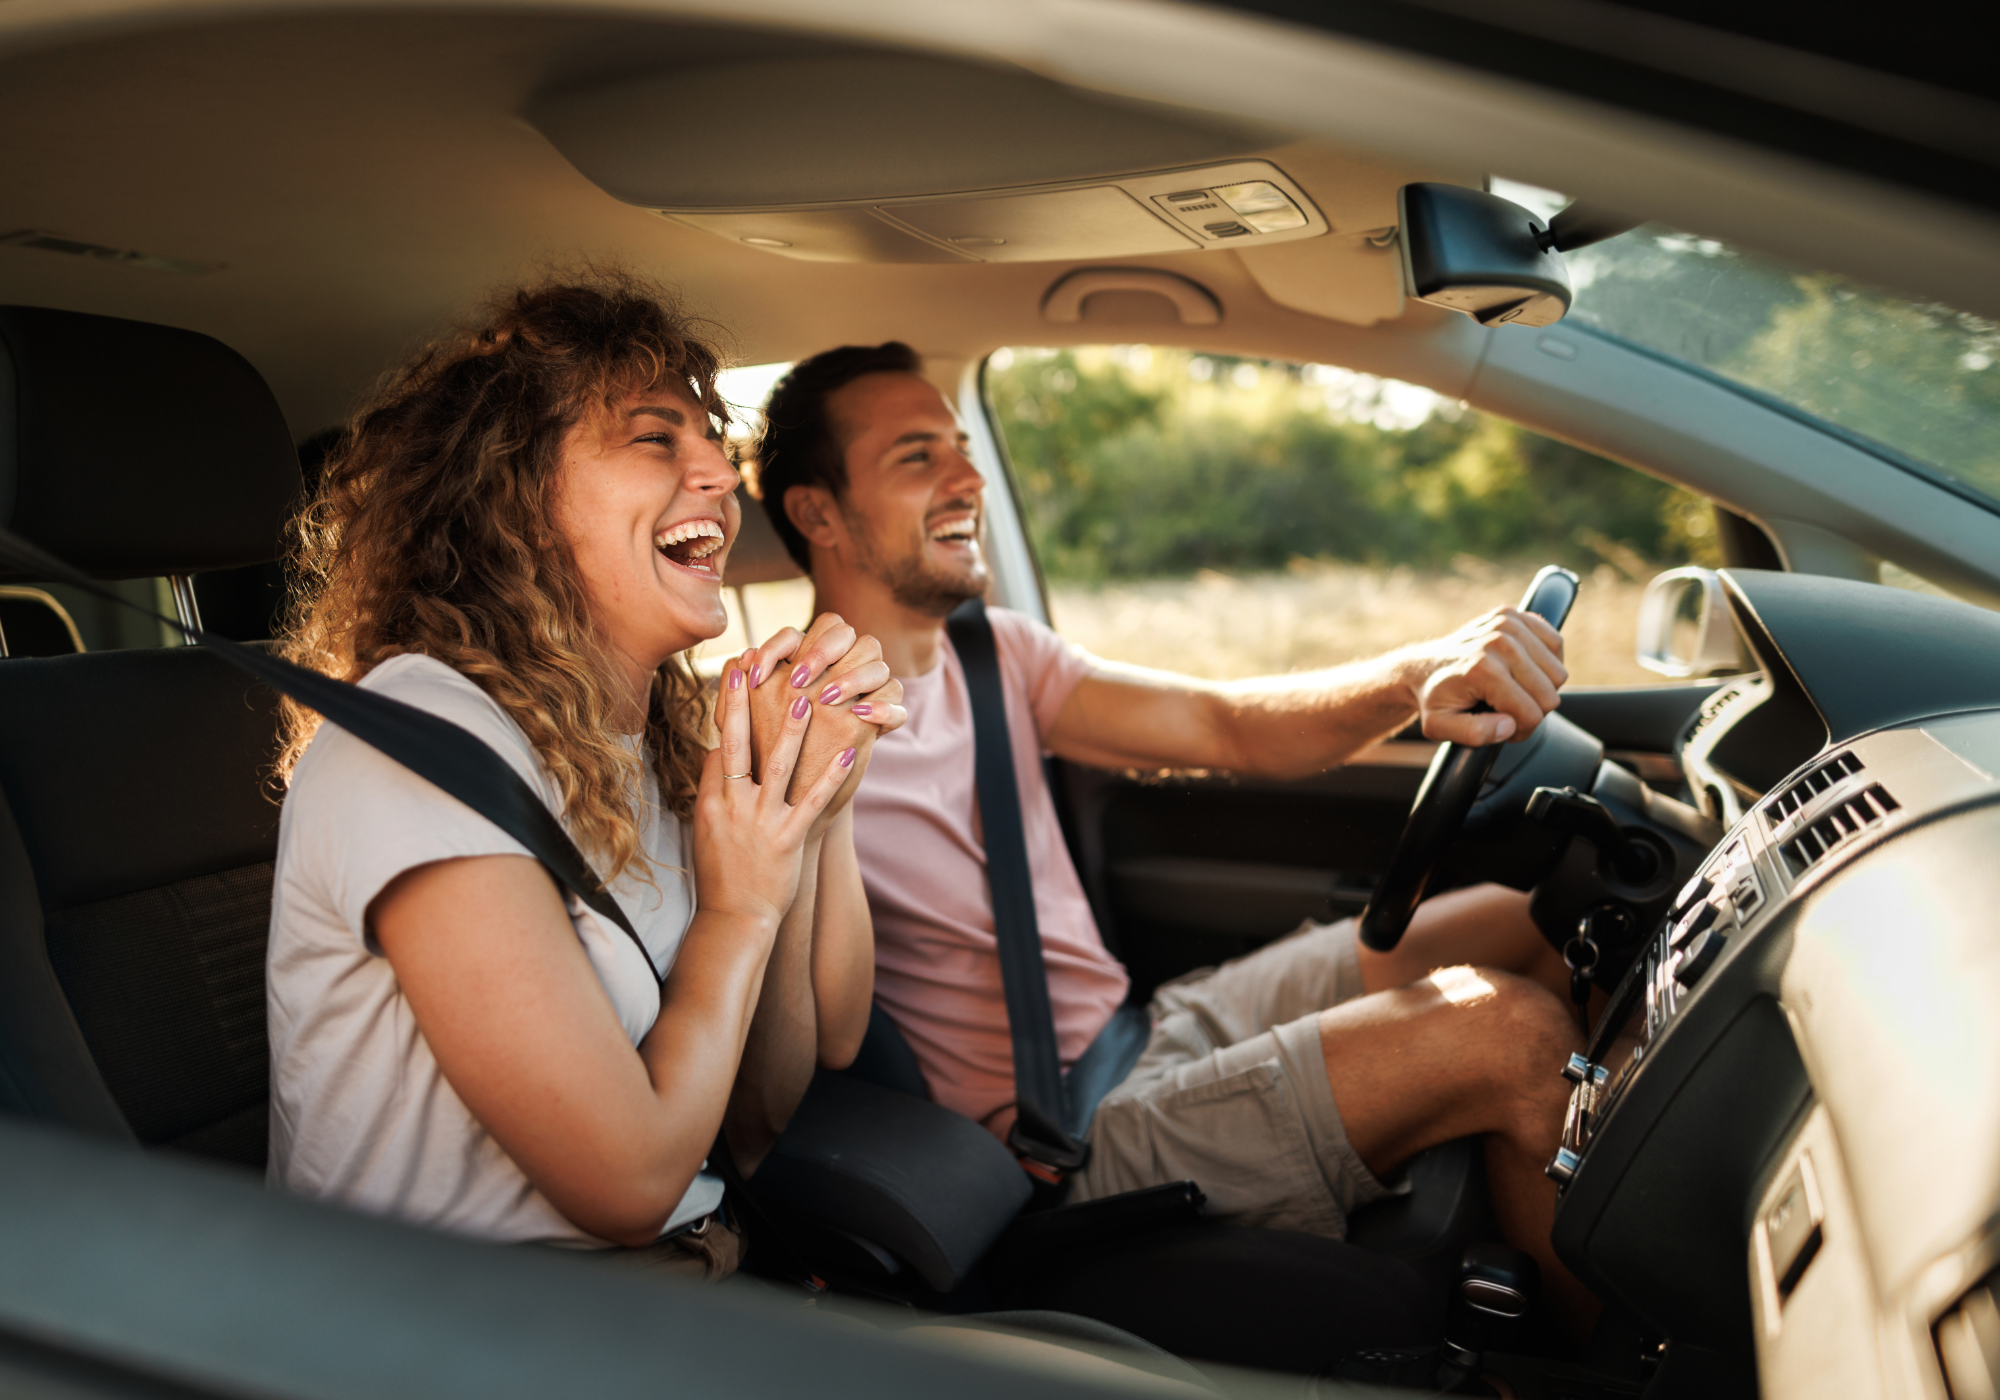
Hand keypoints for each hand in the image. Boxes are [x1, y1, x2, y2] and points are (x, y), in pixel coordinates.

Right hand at [692, 658, 858, 929]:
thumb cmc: (722, 873)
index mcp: (710, 802)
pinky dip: (832, 777)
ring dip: (792, 730)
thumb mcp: (706, 829)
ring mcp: (761, 822)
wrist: (736, 919)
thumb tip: (720, 754)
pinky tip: (848, 753)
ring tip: (805, 697)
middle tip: (750, 664)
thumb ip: (714, 791)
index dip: (728, 712)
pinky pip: (812, 801)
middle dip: (743, 703)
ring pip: (778, 766)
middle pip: (737, 744)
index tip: (735, 676)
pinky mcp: (788, 839)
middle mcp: (733, 807)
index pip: (719, 747)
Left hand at [741, 614, 907, 814]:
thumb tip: (742, 658)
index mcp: (800, 661)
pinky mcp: (876, 718)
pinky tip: (863, 715)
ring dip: (854, 675)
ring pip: (875, 659)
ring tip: (829, 699)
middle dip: (821, 651)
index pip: (798, 631)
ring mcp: (859, 690)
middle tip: (801, 680)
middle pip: (844, 632)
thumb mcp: (741, 724)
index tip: (757, 675)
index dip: (780, 645)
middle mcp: (833, 669)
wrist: (790, 793)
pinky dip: (885, 705)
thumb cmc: (761, 755)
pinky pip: (894, 696)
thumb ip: (734, 689)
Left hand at [1409, 606, 1567, 745]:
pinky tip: (1522, 670)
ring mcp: (1507, 624)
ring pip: (1557, 672)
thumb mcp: (1440, 726)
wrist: (1422, 667)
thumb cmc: (1434, 699)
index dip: (1521, 730)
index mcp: (1483, 669)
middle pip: (1549, 694)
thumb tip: (1509, 726)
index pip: (1532, 713)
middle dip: (1532, 711)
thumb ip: (1474, 734)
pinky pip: (1555, 644)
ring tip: (1512, 691)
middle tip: (1507, 711)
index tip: (1502, 727)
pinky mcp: (1513, 614)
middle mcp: (1499, 642)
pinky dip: (1546, 662)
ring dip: (1540, 687)